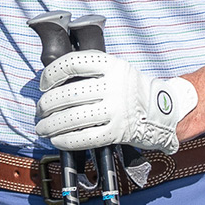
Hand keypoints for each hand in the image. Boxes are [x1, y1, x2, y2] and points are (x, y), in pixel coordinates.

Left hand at [35, 51, 197, 154]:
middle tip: (41, 111)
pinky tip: (58, 140)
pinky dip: (66, 141)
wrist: (164, 110)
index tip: (44, 84)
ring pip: (73, 118)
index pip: (73, 63)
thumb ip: (91, 73)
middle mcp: (114, 86)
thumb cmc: (132, 90)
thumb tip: (54, 85)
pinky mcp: (117, 132)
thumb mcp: (116, 70)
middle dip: (47, 105)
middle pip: (68, 94)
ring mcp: (117, 110)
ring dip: (51, 125)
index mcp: (112, 65)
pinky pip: (85, 137)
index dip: (52, 73)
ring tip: (43, 128)